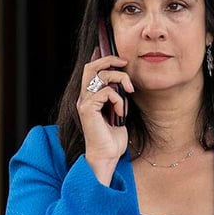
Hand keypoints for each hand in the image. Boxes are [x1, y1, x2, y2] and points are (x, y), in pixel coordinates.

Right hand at [76, 54, 133, 184]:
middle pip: (91, 66)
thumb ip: (117, 97)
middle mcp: (84, 97)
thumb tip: (126, 83)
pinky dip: (118, 99)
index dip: (102, 58)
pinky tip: (121, 113)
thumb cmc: (113, 138)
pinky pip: (106, 92)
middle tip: (125, 64)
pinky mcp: (88, 109)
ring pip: (101, 76)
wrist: (107, 156)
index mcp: (90, 97)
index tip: (119, 58)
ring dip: (120, 80)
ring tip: (129, 93)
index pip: (90, 69)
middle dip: (109, 60)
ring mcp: (84, 103)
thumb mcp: (118, 112)